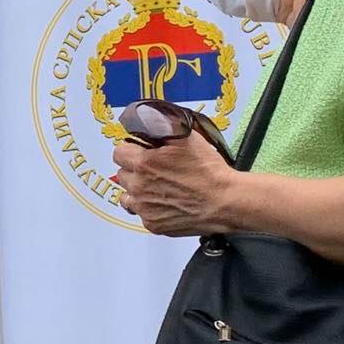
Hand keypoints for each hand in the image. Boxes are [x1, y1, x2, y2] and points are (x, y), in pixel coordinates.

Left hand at [112, 132, 239, 236]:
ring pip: (128, 196)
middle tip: (156, 169)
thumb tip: (144, 118)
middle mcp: (138, 187)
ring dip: (138, 190)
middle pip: (122, 174)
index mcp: (142, 163)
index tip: (143, 152)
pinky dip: (150, 208)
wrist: (225, 201)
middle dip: (135, 169)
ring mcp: (144, 209)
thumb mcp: (185, 136)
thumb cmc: (207, 170)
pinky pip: (142, 214)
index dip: (132, 150)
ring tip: (158, 187)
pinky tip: (167, 202)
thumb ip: (159, 126)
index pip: (119, 153)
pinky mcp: (153, 225)